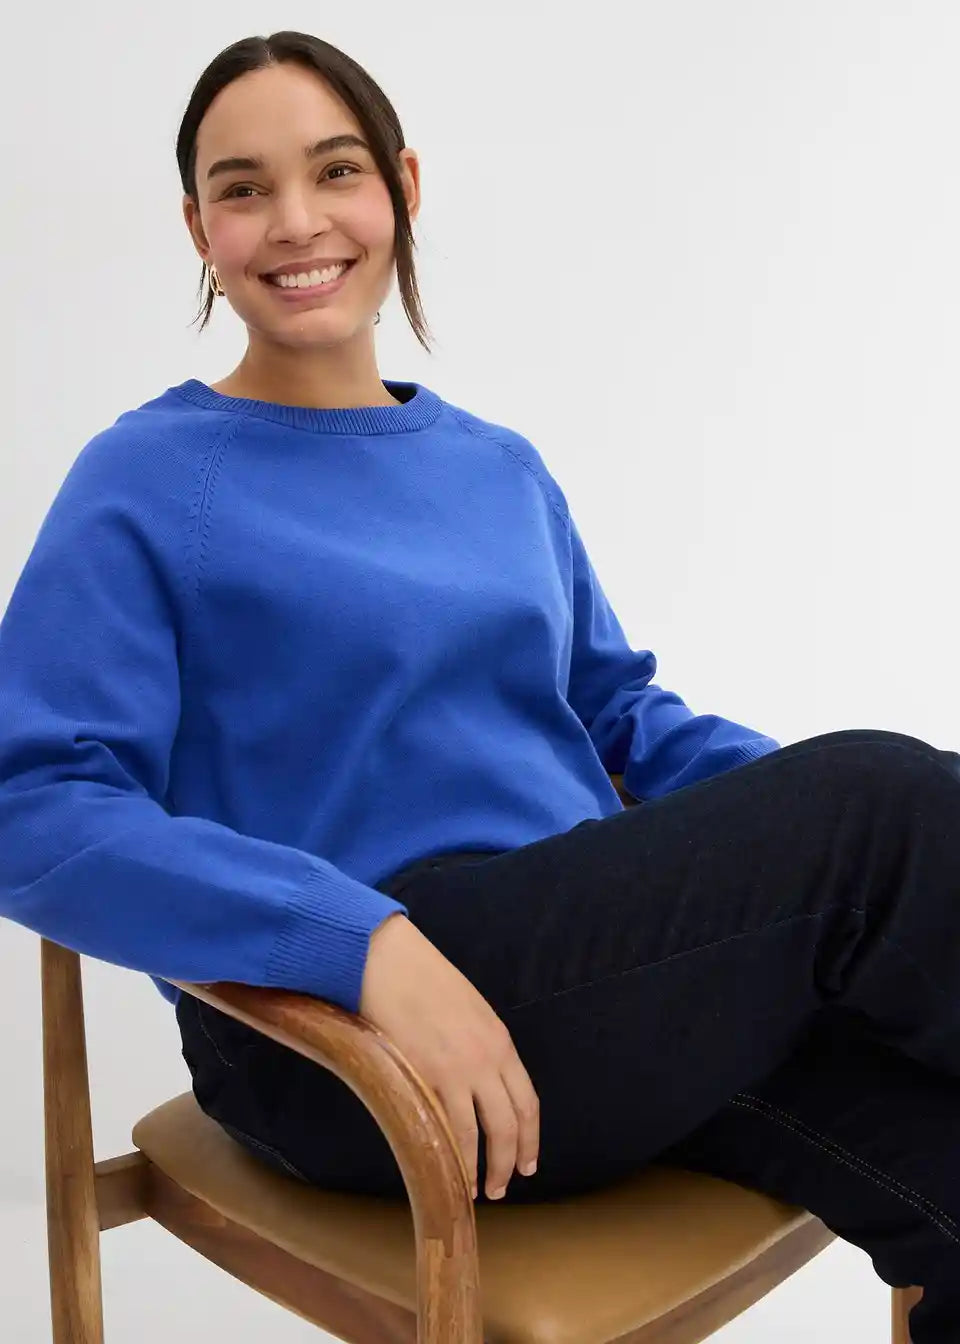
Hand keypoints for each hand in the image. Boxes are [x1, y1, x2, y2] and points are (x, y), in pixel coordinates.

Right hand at [359, 913, 539, 1199]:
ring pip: (484, 1135)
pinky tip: (449, 1173)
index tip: (528, 1163)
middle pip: (512, 1124)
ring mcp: (459, 1070)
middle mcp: (488, 1058)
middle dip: (511, 1161)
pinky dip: (453, 1158)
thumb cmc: (420, 977)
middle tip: (503, 1187)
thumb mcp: (467, 1009)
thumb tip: (477, 1078)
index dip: (530, 1138)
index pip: (527, 1100)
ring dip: (483, 1169)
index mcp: (500, 1040)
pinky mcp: (427, 1077)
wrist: (386, 960)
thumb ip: (479, 1044)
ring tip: (476, 1192)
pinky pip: (449, 1129)